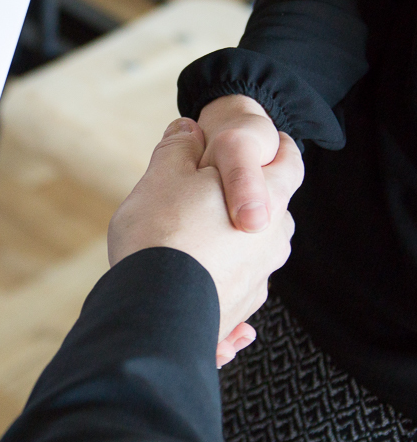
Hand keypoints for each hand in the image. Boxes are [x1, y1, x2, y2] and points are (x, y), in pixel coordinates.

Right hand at [107, 117, 302, 345]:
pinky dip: (221, 283)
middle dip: (251, 201)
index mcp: (267, 199)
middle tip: (215, 194)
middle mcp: (273, 242)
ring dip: (238, 246)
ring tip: (203, 240)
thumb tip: (186, 128)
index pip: (289, 162)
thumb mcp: (163, 175)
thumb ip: (178, 148)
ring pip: (255, 254)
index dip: (276, 149)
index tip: (263, 147)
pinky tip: (199, 282)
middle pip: (273, 212)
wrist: (152, 309)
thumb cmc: (160, 232)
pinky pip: (234, 290)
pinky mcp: (236, 312)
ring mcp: (257, 281)